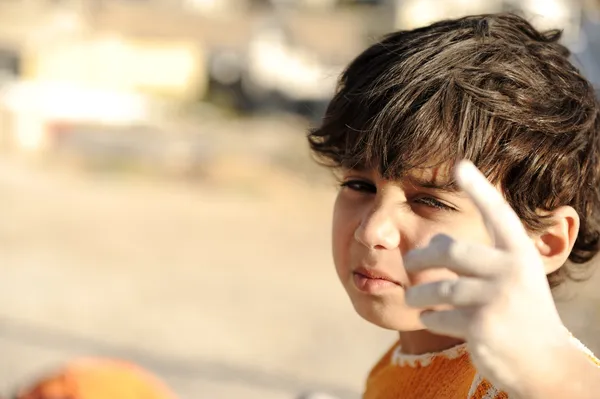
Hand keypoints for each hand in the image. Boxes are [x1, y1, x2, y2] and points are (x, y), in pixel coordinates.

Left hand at [404, 160, 569, 395]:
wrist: (545, 365)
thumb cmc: (519, 313)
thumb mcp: (510, 279)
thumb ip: (479, 258)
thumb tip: (434, 240)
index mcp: (519, 253)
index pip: (497, 213)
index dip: (478, 188)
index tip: (460, 164)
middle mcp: (511, 270)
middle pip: (449, 250)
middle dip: (420, 256)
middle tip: (406, 264)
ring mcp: (498, 298)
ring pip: (437, 287)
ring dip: (417, 295)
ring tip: (412, 299)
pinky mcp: (482, 326)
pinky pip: (438, 315)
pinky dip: (429, 318)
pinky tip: (431, 320)